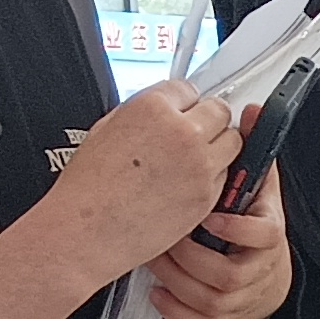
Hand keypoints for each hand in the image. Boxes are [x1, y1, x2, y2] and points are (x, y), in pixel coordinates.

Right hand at [30, 76, 239, 287]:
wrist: (87, 230)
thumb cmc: (88, 187)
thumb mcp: (106, 129)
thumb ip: (141, 113)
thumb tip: (160, 110)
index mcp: (152, 107)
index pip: (188, 89)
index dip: (183, 102)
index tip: (182, 111)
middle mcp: (181, 131)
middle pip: (218, 110)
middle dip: (208, 118)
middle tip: (197, 130)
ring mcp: (199, 164)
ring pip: (232, 141)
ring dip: (218, 145)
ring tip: (197, 156)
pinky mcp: (207, 195)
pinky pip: (225, 175)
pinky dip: (214, 176)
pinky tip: (189, 183)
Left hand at [149, 159, 289, 318]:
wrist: (266, 276)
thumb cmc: (254, 225)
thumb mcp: (259, 187)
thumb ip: (252, 152)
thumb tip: (253, 111)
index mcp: (268, 235)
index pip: (264, 236)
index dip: (236, 229)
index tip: (209, 217)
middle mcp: (256, 270)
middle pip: (227, 273)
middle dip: (190, 255)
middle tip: (165, 233)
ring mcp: (239, 297)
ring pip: (207, 299)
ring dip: (176, 278)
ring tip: (153, 255)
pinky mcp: (221, 316)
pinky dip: (175, 310)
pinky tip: (156, 291)